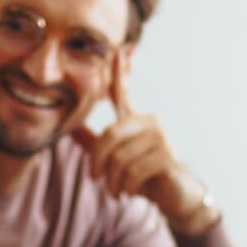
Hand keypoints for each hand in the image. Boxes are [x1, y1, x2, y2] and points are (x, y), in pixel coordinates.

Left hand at [71, 52, 208, 230]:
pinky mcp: (168, 156)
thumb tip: (70, 127)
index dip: (118, 72)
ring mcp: (161, 138)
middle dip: (97, 161)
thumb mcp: (117, 158)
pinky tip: (128, 193)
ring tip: (115, 191)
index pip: (123, 93)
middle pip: (109, 136)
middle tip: (95, 179)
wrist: (177, 197)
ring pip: (120, 157)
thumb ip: (94, 142)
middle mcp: (149, 123)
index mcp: (135, 120)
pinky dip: (125, 187)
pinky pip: (134, 170)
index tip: (116, 49)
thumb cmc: (146, 175)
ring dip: (112, 181)